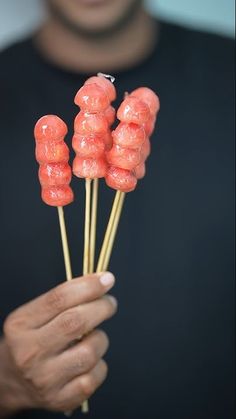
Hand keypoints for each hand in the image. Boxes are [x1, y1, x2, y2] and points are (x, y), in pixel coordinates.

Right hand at [0, 272, 116, 415]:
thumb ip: (62, 300)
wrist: (9, 381)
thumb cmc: (30, 340)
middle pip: (75, 322)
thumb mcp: (33, 316)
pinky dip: (100, 364)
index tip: (107, 279)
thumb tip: (101, 283)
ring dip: (101, 338)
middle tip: (110, 303)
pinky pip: (94, 376)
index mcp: (21, 325)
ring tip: (94, 336)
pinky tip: (90, 360)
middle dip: (101, 307)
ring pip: (89, 352)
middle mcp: (29, 352)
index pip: (59, 298)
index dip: (88, 286)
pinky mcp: (59, 399)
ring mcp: (44, 379)